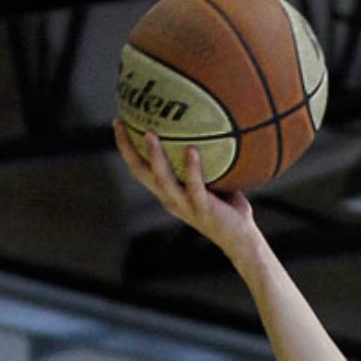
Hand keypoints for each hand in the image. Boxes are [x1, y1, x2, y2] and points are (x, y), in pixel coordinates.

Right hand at [113, 119, 260, 257]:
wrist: (241, 239)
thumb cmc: (228, 208)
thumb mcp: (213, 180)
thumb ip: (206, 160)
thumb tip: (210, 126)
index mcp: (167, 192)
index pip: (139, 168)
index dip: (126, 147)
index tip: (119, 122)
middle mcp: (170, 199)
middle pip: (140, 172)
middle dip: (127, 148)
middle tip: (120, 123)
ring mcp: (184, 205)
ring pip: (162, 180)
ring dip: (154, 156)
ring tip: (150, 134)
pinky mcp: (202, 208)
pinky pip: (194, 186)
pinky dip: (192, 168)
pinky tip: (191, 150)